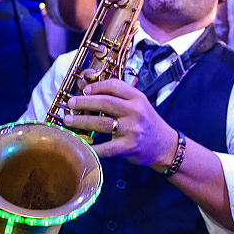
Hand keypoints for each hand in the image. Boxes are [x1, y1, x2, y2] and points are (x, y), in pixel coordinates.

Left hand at [63, 78, 177, 167]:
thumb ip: (120, 98)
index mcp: (137, 98)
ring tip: (68, 120)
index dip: (96, 86)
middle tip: (70, 103)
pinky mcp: (129, 147)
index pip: (114, 85)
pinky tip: (80, 144)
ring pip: (101, 123)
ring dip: (81, 121)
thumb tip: (90, 93)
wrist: (165, 146)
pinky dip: (92, 147)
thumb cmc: (147, 123)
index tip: (84, 90)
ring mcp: (132, 130)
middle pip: (105, 102)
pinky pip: (106, 147)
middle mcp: (135, 111)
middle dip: (84, 102)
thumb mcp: (139, 104)